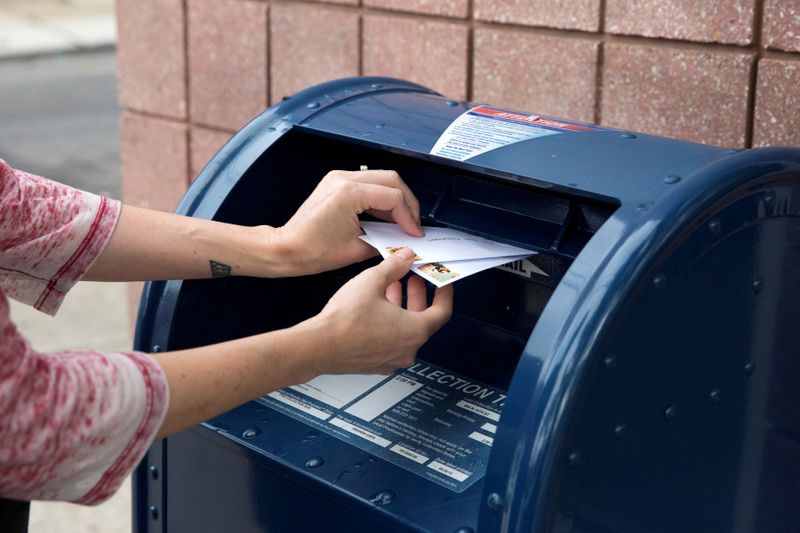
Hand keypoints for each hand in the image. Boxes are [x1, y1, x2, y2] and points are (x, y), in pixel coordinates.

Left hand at [272, 169, 422, 275]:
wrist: (286, 248)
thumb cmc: (311, 251)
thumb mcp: (356, 250)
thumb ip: (385, 241)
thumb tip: (403, 240)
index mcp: (349, 193)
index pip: (393, 197)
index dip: (409, 217)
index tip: (414, 232)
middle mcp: (344, 179)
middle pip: (392, 180)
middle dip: (407, 203)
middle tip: (413, 224)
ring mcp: (339, 177)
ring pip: (381, 178)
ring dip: (395, 199)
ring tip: (401, 222)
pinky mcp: (336, 183)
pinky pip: (368, 183)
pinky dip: (380, 197)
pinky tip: (385, 216)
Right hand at [299, 248, 452, 375]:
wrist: (318, 347)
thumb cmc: (345, 320)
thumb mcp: (372, 281)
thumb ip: (394, 267)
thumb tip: (406, 257)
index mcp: (415, 330)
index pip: (442, 311)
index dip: (444, 293)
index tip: (442, 283)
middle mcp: (407, 349)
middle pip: (423, 321)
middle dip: (418, 297)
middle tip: (412, 280)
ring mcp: (391, 360)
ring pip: (405, 331)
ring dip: (401, 309)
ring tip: (389, 288)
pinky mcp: (375, 364)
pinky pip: (390, 342)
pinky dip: (389, 324)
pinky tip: (374, 309)